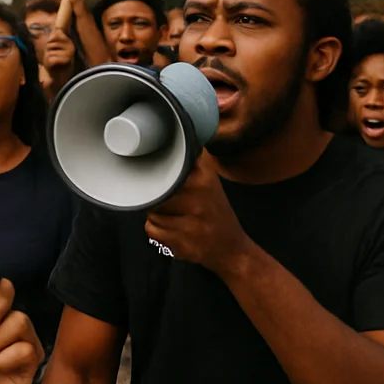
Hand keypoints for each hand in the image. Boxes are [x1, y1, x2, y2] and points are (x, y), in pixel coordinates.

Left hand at [145, 152, 252, 275]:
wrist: (232, 249)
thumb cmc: (215, 212)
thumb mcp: (209, 181)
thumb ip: (192, 162)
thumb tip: (178, 133)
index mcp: (203, 179)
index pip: (164, 169)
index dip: (157, 174)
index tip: (159, 179)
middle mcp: (198, 199)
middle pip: (154, 191)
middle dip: (158, 198)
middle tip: (174, 203)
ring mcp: (191, 222)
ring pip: (151, 212)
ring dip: (158, 216)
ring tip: (178, 218)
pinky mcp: (182, 242)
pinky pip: (152, 230)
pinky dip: (159, 232)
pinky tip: (176, 231)